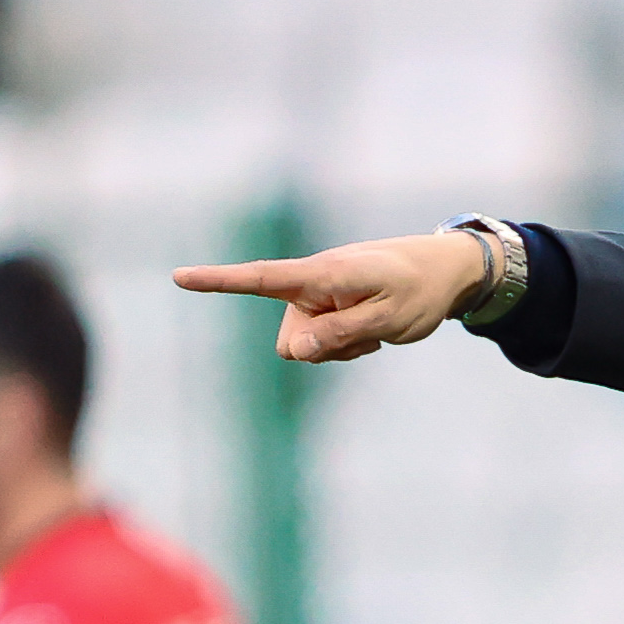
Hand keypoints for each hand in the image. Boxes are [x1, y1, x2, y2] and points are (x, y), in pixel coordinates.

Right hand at [172, 230, 487, 361]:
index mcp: (322, 275)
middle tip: (368, 334)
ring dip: (337, 348)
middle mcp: (311, 284)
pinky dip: (345, 345)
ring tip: (374, 328)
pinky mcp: (326, 310)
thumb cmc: (419, 292)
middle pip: (290, 342)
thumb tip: (295, 352)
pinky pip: (320, 346)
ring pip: (305, 349)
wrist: (444, 272)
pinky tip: (372, 330)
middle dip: (322, 350)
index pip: (261, 278)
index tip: (179, 276)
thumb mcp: (388, 319)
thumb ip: (341, 335)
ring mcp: (318, 298)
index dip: (219, 281)